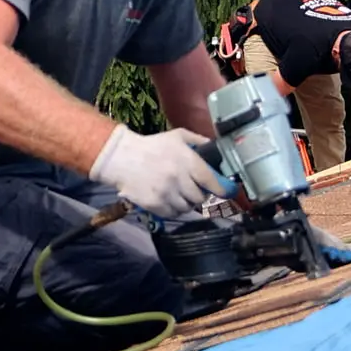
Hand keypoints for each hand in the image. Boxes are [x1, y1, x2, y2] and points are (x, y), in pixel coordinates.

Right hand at [89, 125, 234, 216]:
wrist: (122, 158)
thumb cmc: (152, 146)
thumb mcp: (177, 136)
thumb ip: (199, 141)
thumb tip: (217, 148)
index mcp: (188, 161)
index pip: (212, 182)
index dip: (223, 189)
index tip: (228, 192)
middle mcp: (179, 178)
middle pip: (200, 198)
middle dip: (199, 194)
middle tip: (193, 188)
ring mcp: (166, 193)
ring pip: (187, 208)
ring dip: (186, 203)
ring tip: (179, 194)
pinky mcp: (155, 204)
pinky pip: (173, 214)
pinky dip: (174, 209)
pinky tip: (169, 200)